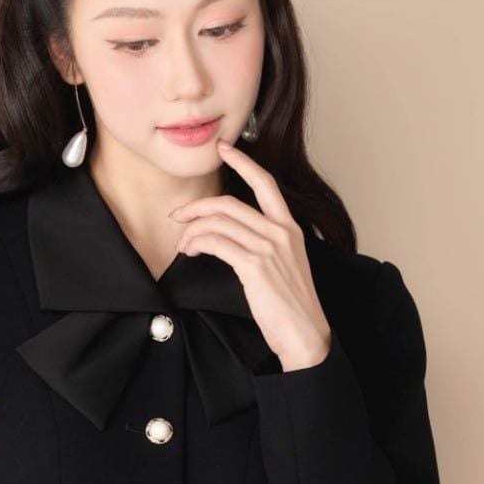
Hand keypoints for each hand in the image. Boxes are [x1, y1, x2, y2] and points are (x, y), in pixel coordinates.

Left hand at [169, 139, 332, 371]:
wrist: (305, 334)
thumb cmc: (291, 307)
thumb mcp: (284, 267)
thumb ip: (265, 247)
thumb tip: (234, 239)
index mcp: (290, 228)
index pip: (266, 183)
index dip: (243, 162)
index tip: (224, 149)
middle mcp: (281, 232)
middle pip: (229, 204)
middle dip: (197, 207)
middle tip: (178, 216)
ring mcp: (269, 247)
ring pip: (219, 222)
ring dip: (193, 231)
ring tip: (184, 245)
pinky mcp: (255, 265)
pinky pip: (217, 242)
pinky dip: (198, 243)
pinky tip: (192, 251)